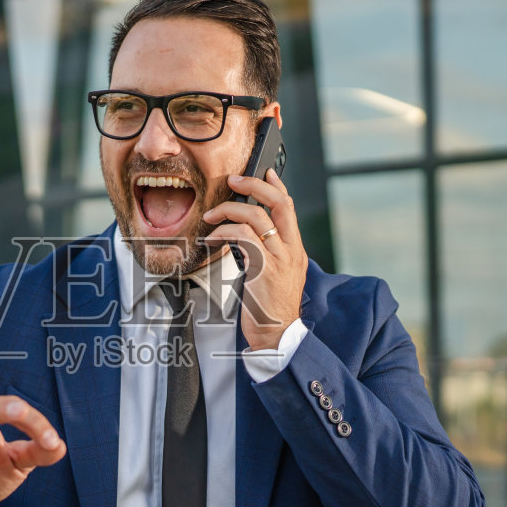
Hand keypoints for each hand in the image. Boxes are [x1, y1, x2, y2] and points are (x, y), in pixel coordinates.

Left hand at [203, 168, 307, 351]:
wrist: (277, 336)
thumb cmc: (271, 307)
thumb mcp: (276, 274)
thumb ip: (268, 252)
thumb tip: (246, 232)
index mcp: (295, 249)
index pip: (289, 208)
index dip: (277, 186)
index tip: (265, 171)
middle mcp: (292, 250)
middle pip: (279, 204)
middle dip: (255, 185)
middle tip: (234, 180)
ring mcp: (280, 259)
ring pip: (257, 218)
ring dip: (229, 211)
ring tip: (212, 217)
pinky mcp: (264, 270)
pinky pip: (243, 238)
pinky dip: (223, 232)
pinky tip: (211, 239)